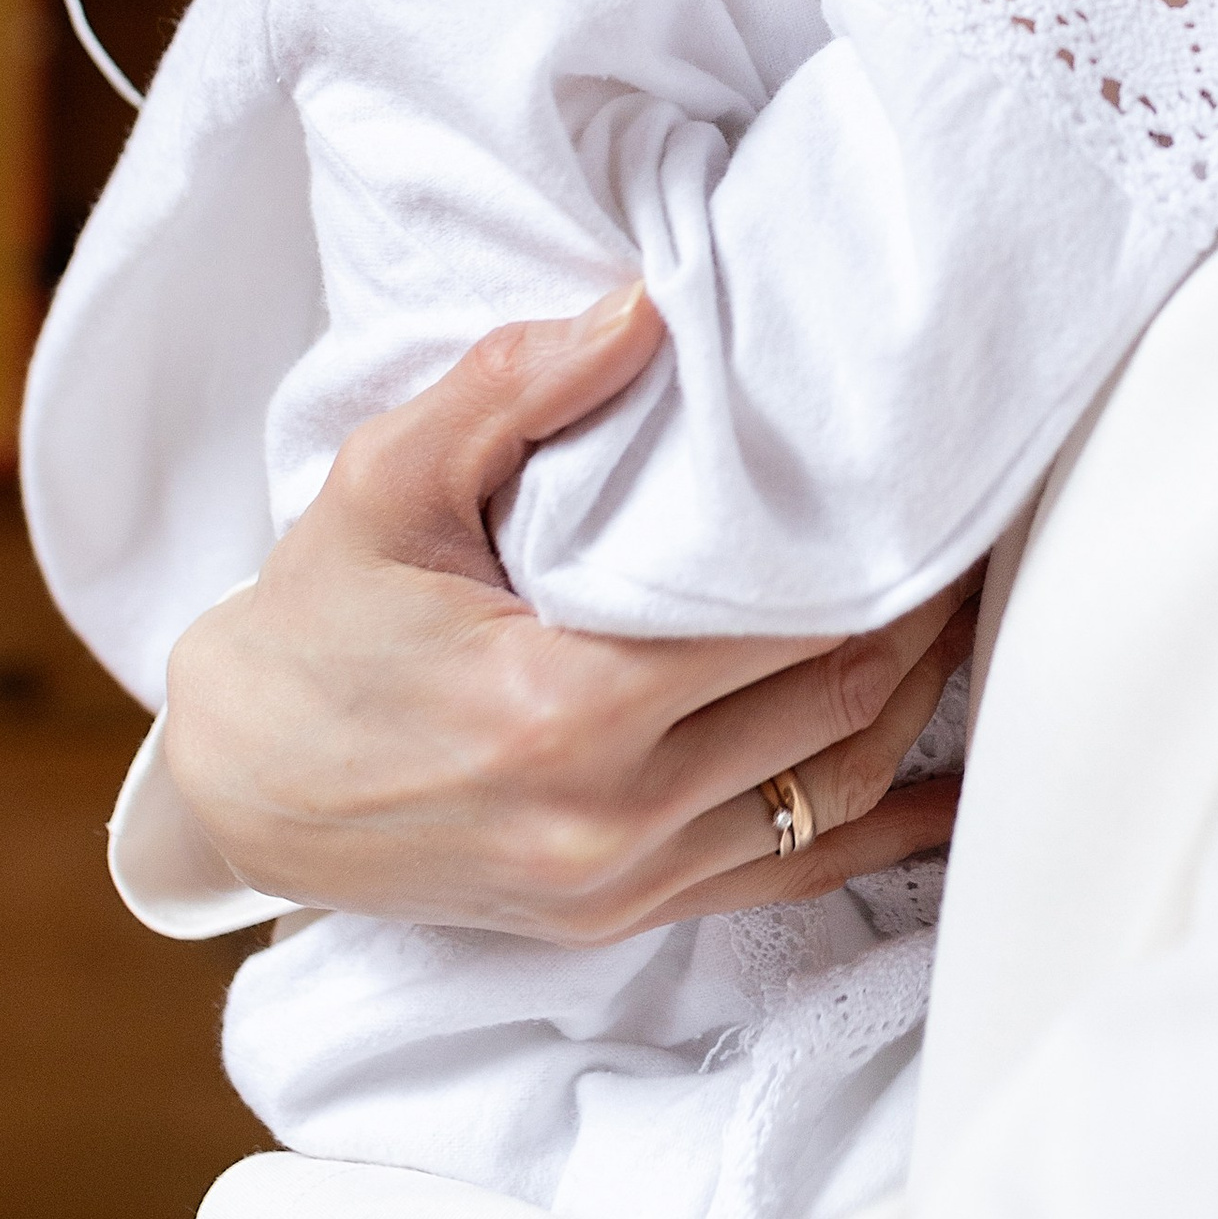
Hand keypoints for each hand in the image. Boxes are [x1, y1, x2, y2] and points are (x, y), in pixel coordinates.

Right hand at [161, 290, 972, 940]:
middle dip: (922, 608)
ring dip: (919, 698)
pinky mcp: (627, 912)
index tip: (933, 474)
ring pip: (837, 783)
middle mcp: (611, 809)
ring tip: (965, 604)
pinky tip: (953, 779)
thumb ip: (516, 386)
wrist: (240, 788)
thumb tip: (648, 306)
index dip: (880, 546)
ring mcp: (626, 876)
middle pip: (838, 698)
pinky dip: (886, 820)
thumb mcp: (384, 481)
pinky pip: (798, 872)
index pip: (783, 615)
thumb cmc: (317, 622)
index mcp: (560, 701)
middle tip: (977, 520)